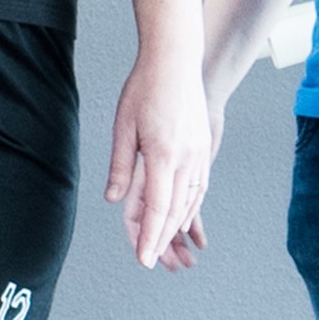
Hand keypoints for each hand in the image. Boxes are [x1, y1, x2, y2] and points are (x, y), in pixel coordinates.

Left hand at [105, 57, 218, 270]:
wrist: (176, 60)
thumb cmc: (146, 88)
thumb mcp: (124, 127)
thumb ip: (121, 166)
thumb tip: (114, 199)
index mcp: (164, 154)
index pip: (157, 208)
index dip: (149, 237)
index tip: (144, 259)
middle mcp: (187, 158)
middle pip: (175, 211)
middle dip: (162, 239)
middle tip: (151, 259)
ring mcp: (199, 154)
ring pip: (190, 201)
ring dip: (177, 226)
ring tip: (165, 244)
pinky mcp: (204, 148)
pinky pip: (198, 186)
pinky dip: (190, 206)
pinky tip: (183, 216)